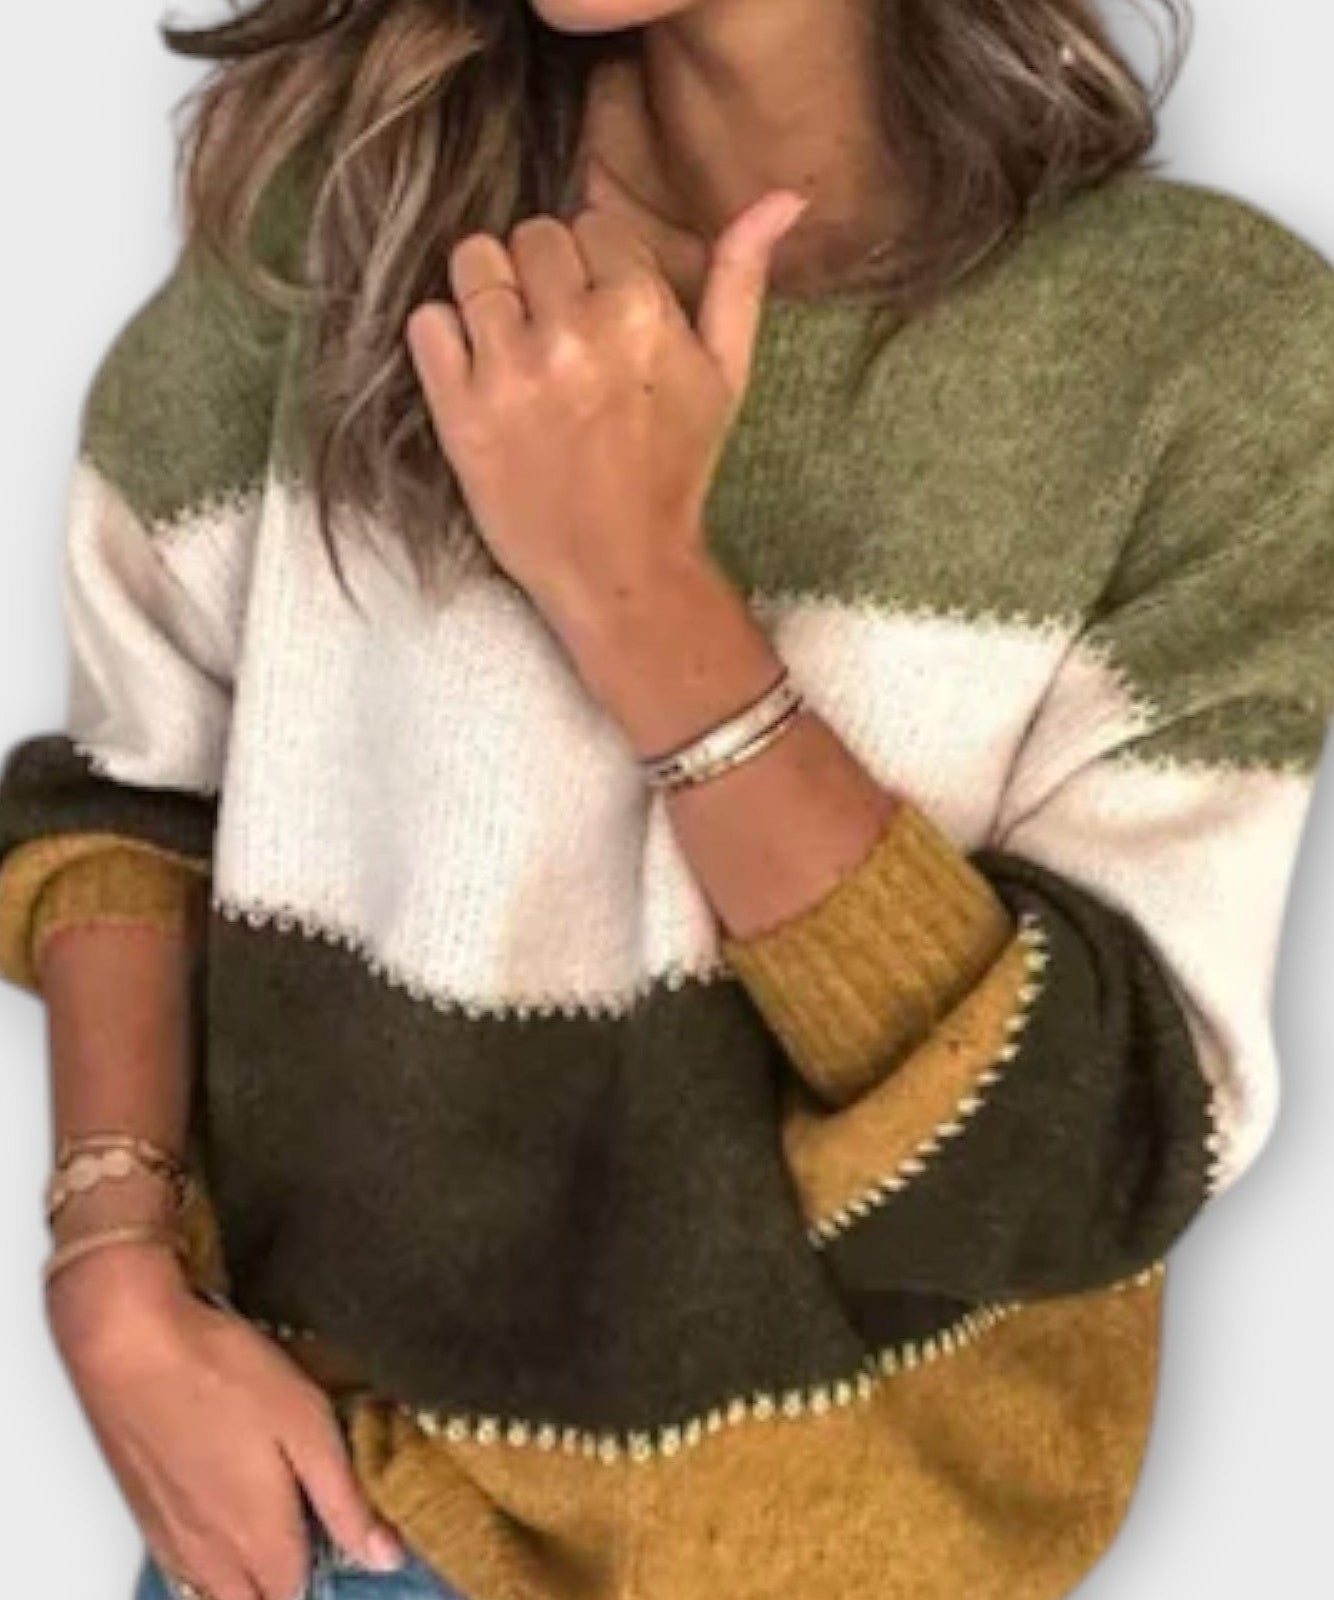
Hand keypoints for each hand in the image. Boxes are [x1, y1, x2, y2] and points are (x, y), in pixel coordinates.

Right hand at [46, 1244, 405, 1599]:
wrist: (130, 1344)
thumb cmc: (222, 1375)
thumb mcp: (307, 1426)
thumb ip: (344, 1501)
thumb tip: (384, 1556)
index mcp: (257, 1539)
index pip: (296, 1594)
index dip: (326, 1573)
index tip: (349, 1540)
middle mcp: (209, 1554)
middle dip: (284, 1584)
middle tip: (314, 1534)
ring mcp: (169, 1537)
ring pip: (214, 1589)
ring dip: (247, 1577)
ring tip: (277, 1525)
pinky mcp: (142, 1512)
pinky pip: (182, 1564)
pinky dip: (211, 1557)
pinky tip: (226, 1510)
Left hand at [404, 173, 808, 641]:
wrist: (620, 568)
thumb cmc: (674, 470)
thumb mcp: (725, 375)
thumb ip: (740, 278)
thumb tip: (783, 196)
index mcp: (641, 311)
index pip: (593, 225)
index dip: (596, 267)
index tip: (601, 314)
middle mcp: (572, 331)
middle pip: (531, 236)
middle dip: (544, 275)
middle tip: (557, 332)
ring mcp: (510, 370)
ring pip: (473, 262)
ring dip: (490, 293)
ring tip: (513, 342)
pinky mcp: (459, 410)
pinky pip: (427, 322)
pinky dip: (444, 338)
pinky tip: (476, 372)